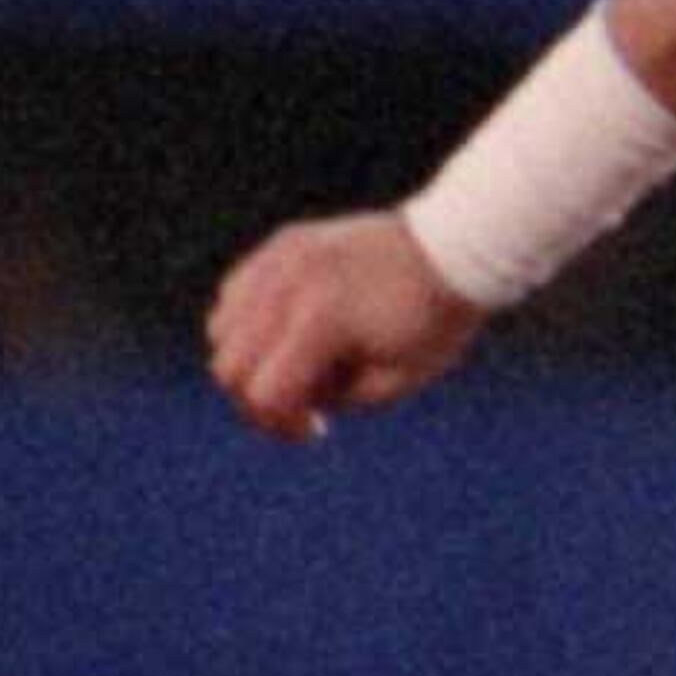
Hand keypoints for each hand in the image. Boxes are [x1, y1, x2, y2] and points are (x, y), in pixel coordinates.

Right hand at [206, 211, 489, 440]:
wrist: (454, 250)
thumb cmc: (434, 322)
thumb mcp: (395, 382)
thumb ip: (333, 399)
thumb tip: (289, 400)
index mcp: (321, 322)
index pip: (263, 393)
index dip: (281, 425)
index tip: (316, 430)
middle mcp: (288, 286)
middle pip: (228, 365)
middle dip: (256, 398)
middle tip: (299, 409)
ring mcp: (280, 258)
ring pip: (221, 327)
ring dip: (248, 358)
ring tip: (298, 365)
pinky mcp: (282, 244)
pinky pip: (235, 291)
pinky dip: (249, 321)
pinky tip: (292, 331)